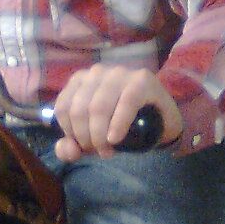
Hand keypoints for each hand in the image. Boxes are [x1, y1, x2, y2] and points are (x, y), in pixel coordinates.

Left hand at [52, 66, 182, 160]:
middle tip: (101, 152)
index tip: (84, 147)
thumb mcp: (92, 139)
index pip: (63, 108)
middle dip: (87, 138)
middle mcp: (97, 72)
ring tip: (109, 151)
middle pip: (79, 110)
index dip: (70, 133)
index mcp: (80, 80)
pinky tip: (116, 139)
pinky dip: (118, 124)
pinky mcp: (142, 80)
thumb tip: (66, 149)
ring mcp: (120, 73)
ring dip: (100, 136)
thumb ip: (71, 147)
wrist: (161, 123)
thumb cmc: (121, 128)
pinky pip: (125, 103)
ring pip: (98, 108)